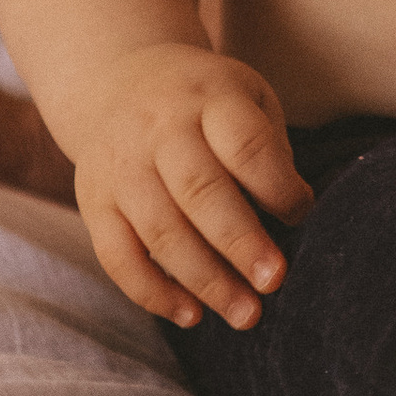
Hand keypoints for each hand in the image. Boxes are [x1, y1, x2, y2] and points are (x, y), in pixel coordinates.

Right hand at [62, 45, 311, 332]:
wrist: (117, 80)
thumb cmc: (206, 103)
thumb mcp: (246, 97)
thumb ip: (270, 148)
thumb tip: (293, 216)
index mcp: (209, 97)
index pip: (244, 143)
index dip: (276, 185)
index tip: (301, 214)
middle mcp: (159, 129)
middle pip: (199, 191)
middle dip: (240, 242)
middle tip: (274, 281)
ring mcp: (121, 167)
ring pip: (159, 231)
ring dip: (205, 280)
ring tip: (245, 314)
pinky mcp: (93, 201)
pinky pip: (117, 256)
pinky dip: (152, 292)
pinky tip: (191, 315)